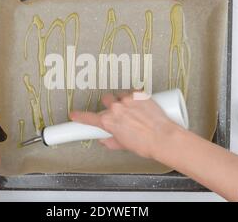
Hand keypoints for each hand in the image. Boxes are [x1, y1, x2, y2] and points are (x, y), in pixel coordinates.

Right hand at [70, 92, 185, 158]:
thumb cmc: (146, 144)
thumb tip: (106, 141)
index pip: (88, 118)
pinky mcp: (140, 94)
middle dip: (109, 105)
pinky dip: (135, 98)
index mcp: (109, 122)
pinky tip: (142, 107)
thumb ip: (111, 141)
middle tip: (118, 113)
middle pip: (105, 100)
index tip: (74, 114)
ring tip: (134, 111)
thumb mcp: (124, 145)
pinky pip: (133, 93)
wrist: (163, 137)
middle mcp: (116, 108)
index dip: (79, 116)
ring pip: (120, 95)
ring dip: (123, 101)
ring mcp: (128, 99)